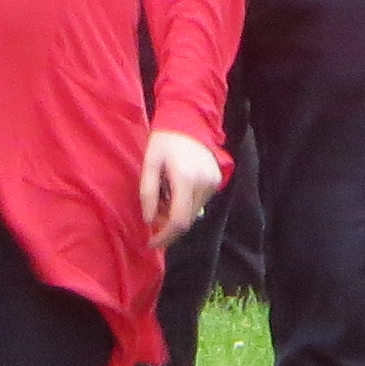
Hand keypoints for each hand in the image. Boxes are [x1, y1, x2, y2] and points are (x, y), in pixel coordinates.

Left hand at [141, 130, 222, 249]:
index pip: (178, 221)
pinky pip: (199, 203)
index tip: (151, 244)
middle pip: (187, 221)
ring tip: (161, 198)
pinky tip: (173, 193)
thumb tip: (149, 221)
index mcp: (186, 180)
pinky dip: (184, 206)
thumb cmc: (164, 142)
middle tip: (152, 219)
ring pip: (193, 214)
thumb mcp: (149, 165)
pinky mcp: (216, 181)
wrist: (189, 122)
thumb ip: (148, 194)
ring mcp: (213, 183)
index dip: (165, 237)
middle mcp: (204, 184)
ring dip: (175, 216)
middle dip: (167, 228)